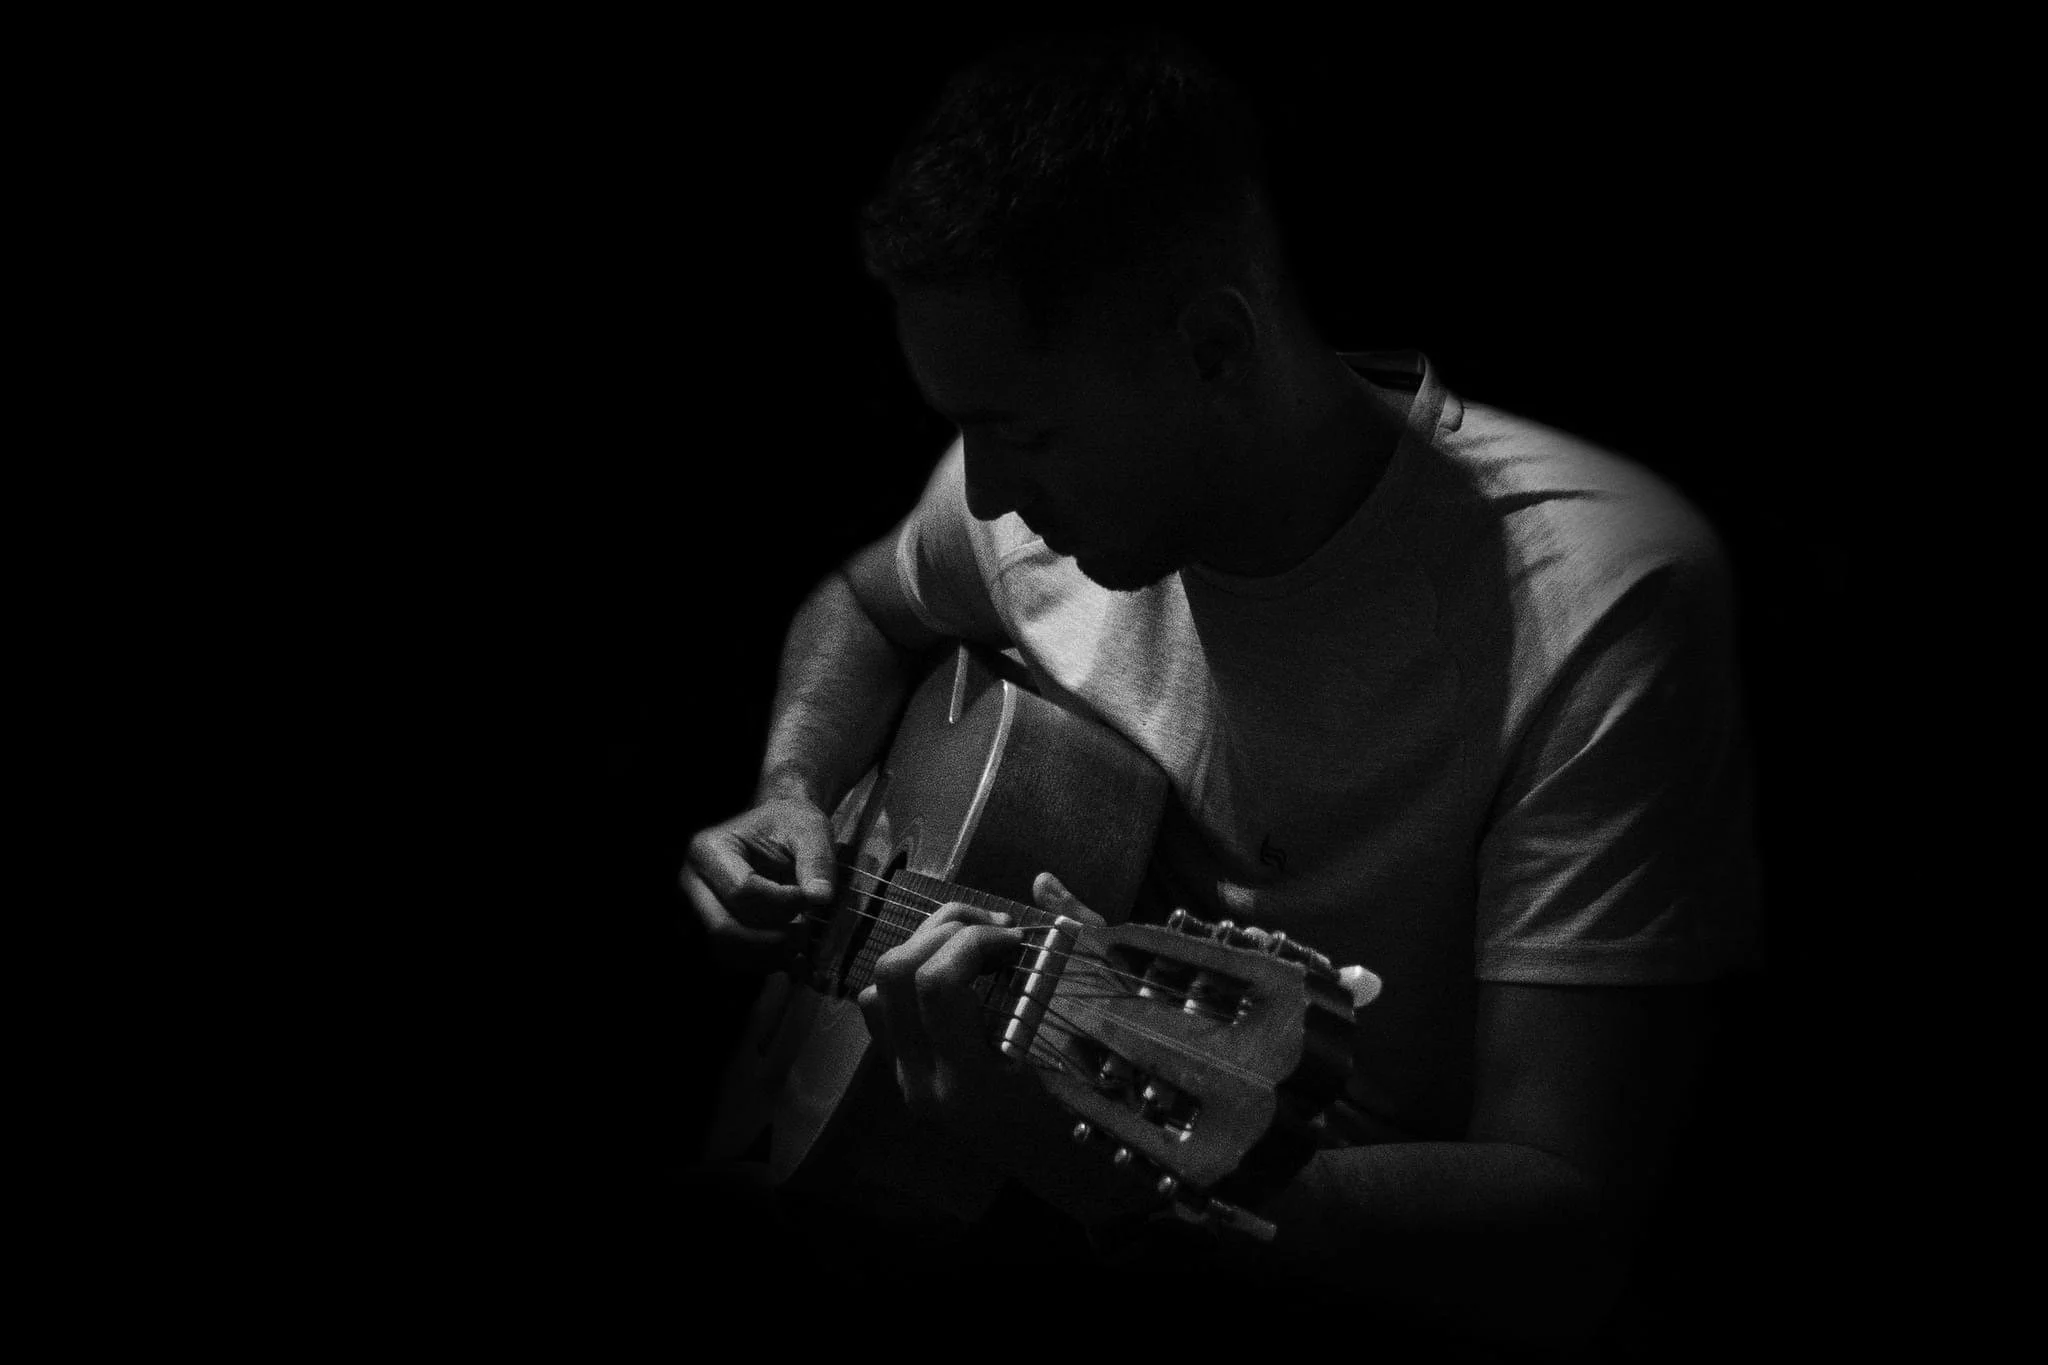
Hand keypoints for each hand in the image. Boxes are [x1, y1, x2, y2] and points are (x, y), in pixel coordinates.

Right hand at [682, 796, 836, 969]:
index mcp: (710, 849)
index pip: (742, 890)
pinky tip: (792, 954)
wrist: (776, 832)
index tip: (811, 899)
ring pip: (726, 951)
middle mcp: (693, 883)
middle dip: (773, 937)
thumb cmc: (789, 826)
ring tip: (800, 936)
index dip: (783, 902)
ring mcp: (696, 910)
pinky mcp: (709, 929)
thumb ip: (817, 860)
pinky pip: (731, 960)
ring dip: (770, 955)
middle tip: (806, 927)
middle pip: (725, 928)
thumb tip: (821, 897)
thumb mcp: (809, 830)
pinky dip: (764, 963)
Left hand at [856, 872, 1102, 1123]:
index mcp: (967, 1079)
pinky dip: (912, 974)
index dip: (975, 939)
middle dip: (948, 930)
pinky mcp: (904, 1072)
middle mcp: (923, 1082)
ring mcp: (907, 1079)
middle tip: (1000, 932)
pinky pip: (880, 1007)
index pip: (936, 984)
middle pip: (897, 973)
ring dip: (926, 946)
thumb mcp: (1090, 1033)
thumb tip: (1042, 883)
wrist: (1064, 1169)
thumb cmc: (1091, 1106)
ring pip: (879, 985)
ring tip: (979, 943)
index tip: (1018, 937)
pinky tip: (960, 973)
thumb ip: (1072, 946)